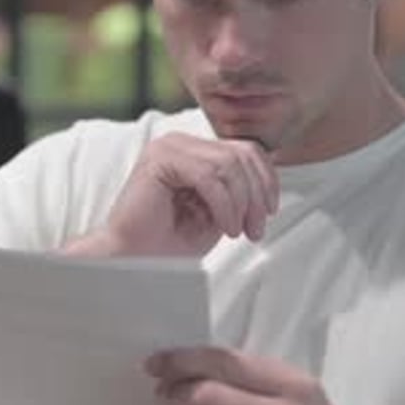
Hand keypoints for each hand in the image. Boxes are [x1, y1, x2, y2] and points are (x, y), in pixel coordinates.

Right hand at [66, 133, 277, 257]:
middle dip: (257, 194)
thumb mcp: (219, 213)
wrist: (134, 262)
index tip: (269, 212)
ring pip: (228, 164)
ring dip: (242, 203)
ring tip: (239, 232)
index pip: (246, 149)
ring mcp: (168, 146)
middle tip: (256, 229)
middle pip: (241, 154)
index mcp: (194, 150)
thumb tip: (267, 183)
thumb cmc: (170, 242)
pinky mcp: (159, 159)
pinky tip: (226, 229)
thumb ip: (238, 192)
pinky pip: (209, 176)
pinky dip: (225, 205)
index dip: (266, 179)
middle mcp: (180, 142)